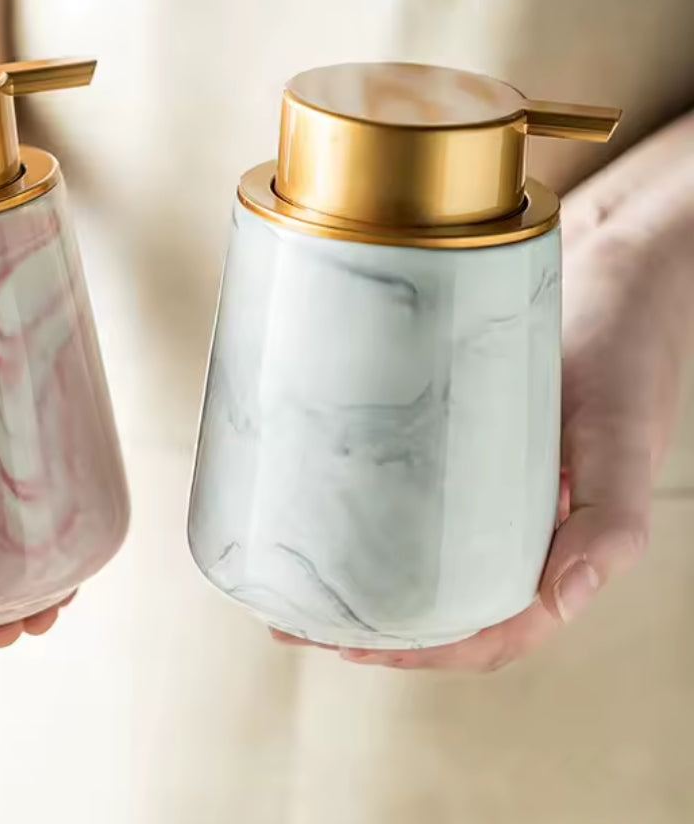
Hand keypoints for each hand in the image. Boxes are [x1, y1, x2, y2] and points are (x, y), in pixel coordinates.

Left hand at [273, 222, 685, 670]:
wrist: (613, 271)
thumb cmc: (626, 354)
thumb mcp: (623, 439)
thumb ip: (610, 521)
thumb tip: (565, 598)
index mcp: (562, 544)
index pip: (490, 628)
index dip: (422, 650)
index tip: (350, 646)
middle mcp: (520, 525)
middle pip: (442, 601)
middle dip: (371, 625)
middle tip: (295, 621)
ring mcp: (488, 484)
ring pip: (423, 554)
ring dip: (363, 578)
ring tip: (294, 584)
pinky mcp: (462, 440)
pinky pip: (414, 491)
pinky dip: (371, 512)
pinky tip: (325, 505)